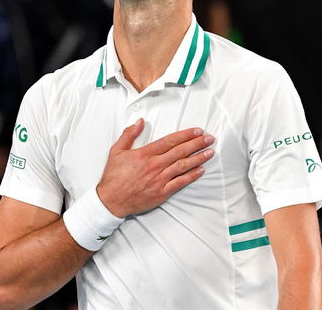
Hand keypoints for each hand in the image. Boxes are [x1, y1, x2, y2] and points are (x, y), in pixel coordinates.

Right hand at [97, 118, 214, 217]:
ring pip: (183, 166)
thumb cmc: (114, 177)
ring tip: (210, 152)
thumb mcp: (116, 151)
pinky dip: (192, 176)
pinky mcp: (162, 192)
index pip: (170, 141)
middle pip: (180, 151)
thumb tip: (139, 122)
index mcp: (145, 154)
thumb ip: (129, 134)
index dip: (186, 135)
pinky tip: (200, 170)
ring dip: (198, 158)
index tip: (197, 131)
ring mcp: (159, 179)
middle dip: (197, 143)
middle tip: (209, 138)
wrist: (111, 200)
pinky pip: (180, 182)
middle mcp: (154, 165)